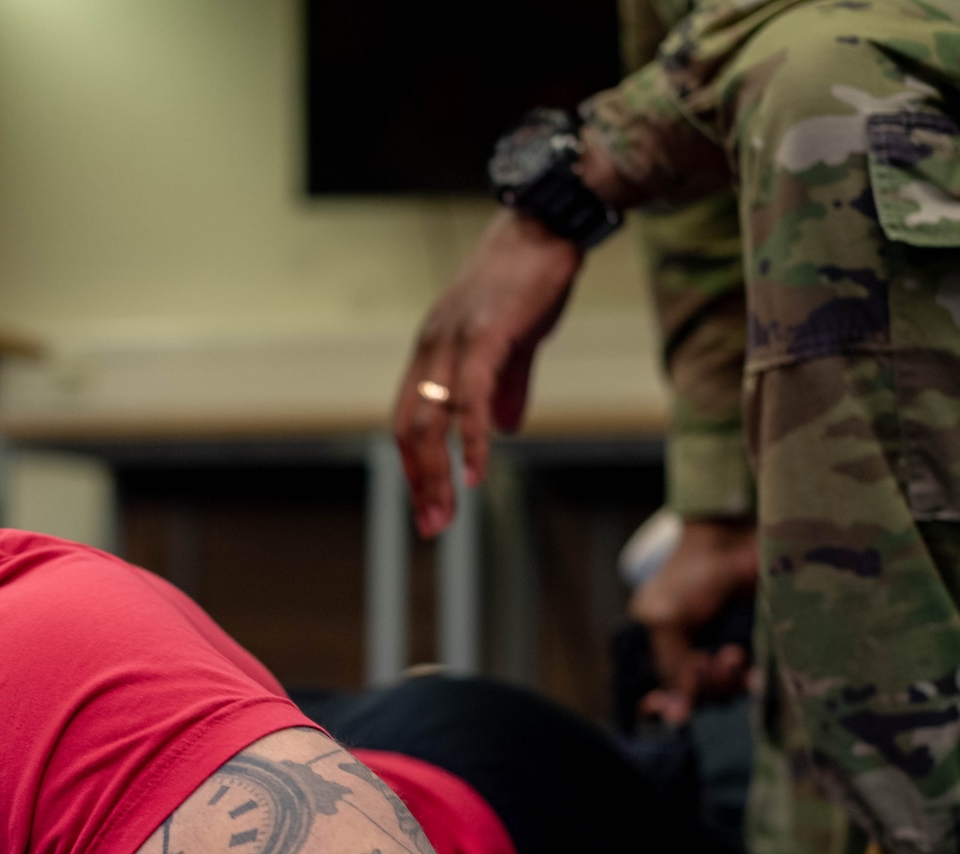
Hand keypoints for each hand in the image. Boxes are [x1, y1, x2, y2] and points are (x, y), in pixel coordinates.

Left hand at [394, 208, 582, 537]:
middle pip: (410, 426)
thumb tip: (505, 430)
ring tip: (447, 512)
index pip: (409, 418)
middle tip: (431, 525)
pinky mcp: (486, 336)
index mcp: (433, 351)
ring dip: (437, 472)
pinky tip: (477, 472)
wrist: (550, 222)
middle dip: (419, 481)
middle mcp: (433, 347)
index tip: (427, 502)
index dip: (415, 464)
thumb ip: (507, 387)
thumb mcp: (514, 340)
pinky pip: (470, 398)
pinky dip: (471, 439)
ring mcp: (454, 341)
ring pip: (432, 418)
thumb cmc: (531, 277)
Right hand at [629, 518, 758, 725]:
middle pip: (696, 695)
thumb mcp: (668, 621)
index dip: (665, 704)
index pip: (660, 689)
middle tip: (708, 662)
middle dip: (702, 687)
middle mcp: (693, 651)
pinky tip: (753, 675)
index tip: (672, 711)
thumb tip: (674, 717)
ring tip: (732, 655)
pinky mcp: (760, 646)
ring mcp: (727, 649)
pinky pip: (756, 679)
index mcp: (663, 645)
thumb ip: (671, 667)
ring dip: (727, 682)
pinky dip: (754, 683)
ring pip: (726, 691)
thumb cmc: (690, 574)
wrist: (736, 541)